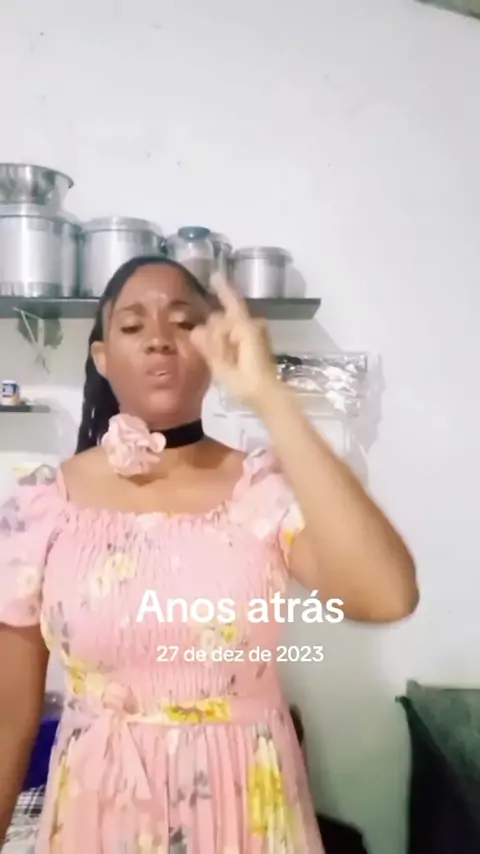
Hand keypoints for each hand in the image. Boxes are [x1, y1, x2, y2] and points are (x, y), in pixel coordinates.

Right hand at [190, 274, 278, 409]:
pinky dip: (226, 342)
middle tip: (211, 350)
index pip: (231, 301)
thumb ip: (209, 345)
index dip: (222, 288)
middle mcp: (251, 325)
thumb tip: (195, 330)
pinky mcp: (257, 344)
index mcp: (244, 327)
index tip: (214, 275)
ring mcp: (255, 334)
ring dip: (220, 338)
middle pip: (224, 318)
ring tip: (218, 358)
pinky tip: (223, 356)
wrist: (267, 396)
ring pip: (229, 327)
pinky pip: (235, 336)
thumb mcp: (222, 365)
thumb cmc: (245, 382)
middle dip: (215, 329)